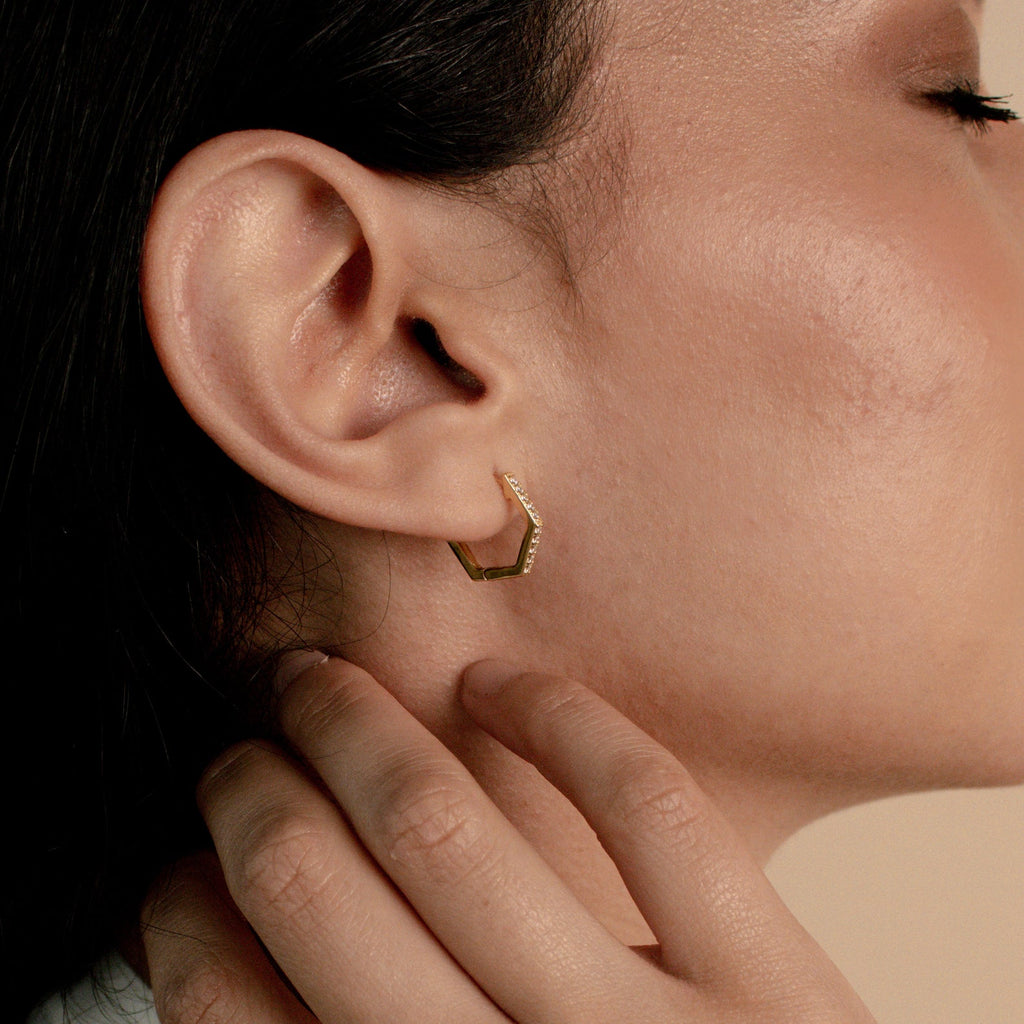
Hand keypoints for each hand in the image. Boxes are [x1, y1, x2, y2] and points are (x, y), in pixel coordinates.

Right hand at [141, 658, 876, 1022]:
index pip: (228, 1011)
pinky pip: (647, 806)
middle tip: (238, 748)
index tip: (185, 860)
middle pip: (318, 888)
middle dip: (249, 792)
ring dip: (357, 728)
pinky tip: (497, 682)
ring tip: (317, 682)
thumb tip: (242, 952)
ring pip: (448, 827)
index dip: (183, 912)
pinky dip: (555, 719)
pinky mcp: (778, 988)